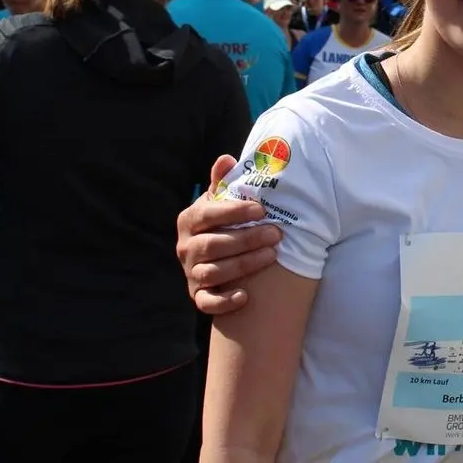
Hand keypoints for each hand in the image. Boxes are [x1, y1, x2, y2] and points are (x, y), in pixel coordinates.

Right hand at [175, 154, 281, 314]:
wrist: (210, 257)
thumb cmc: (220, 224)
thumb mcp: (218, 201)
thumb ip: (221, 182)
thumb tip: (226, 158)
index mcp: (189, 221)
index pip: (208, 215)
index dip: (234, 212)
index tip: (261, 210)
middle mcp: (186, 248)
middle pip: (213, 245)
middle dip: (247, 239)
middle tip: (276, 234)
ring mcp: (191, 273)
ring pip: (213, 272)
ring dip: (244, 265)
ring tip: (271, 255)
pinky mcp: (197, 296)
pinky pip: (207, 303)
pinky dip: (224, 301)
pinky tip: (245, 295)